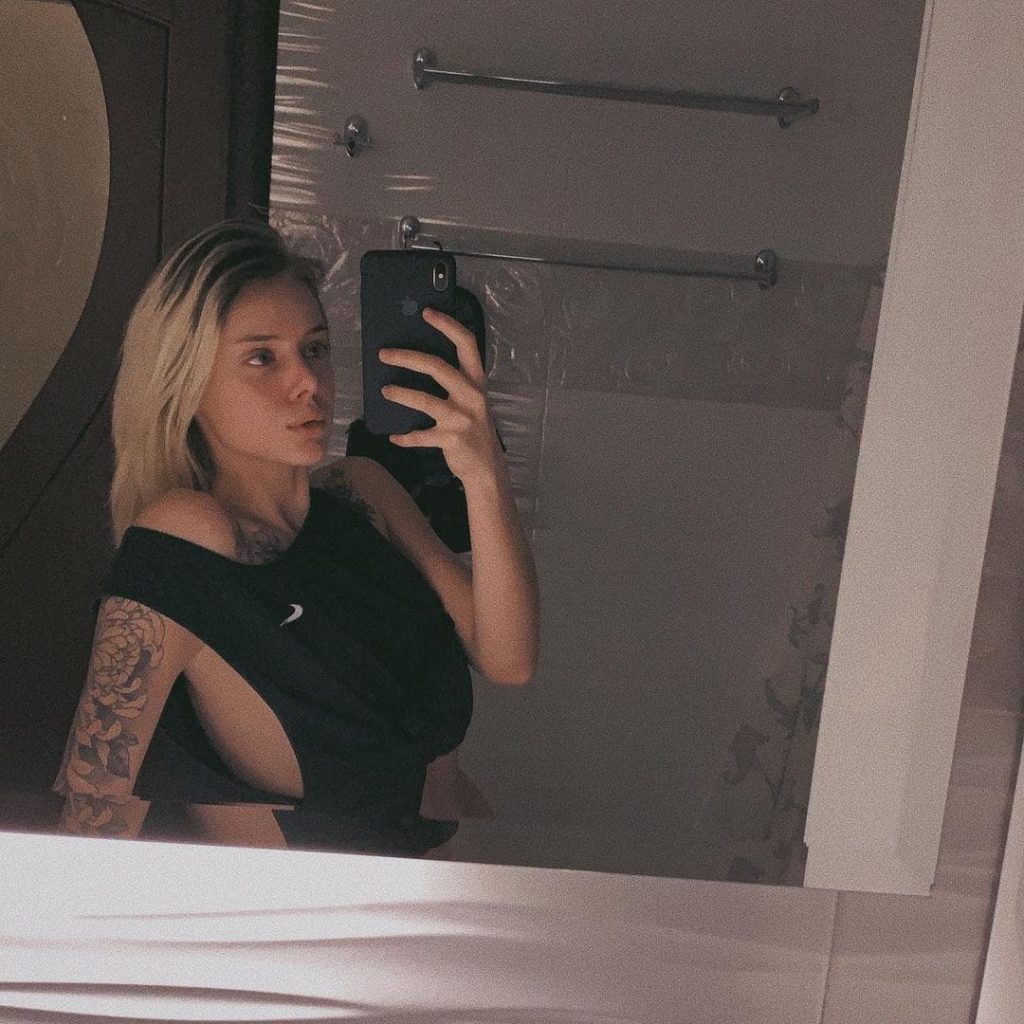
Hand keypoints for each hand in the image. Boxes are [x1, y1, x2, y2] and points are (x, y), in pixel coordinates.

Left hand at [378, 307, 501, 483]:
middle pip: (437, 367)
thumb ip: (453, 383)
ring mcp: (461, 418)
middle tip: (384, 354)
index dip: (447, 325)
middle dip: (407, 358)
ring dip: (401, 395)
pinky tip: (393, 437)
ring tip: (384, 391)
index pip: (466, 344)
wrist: (487, 468)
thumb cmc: (473, 429)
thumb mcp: (471, 401)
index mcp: (476, 382)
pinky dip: (405, 437)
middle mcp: (471, 396)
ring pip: (425, 400)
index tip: (427, 312)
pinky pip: (421, 436)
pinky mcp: (451, 439)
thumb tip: (415, 360)